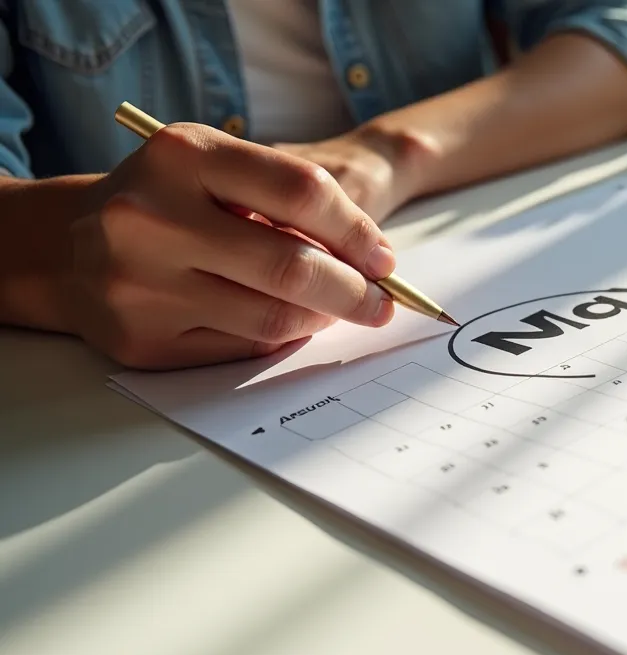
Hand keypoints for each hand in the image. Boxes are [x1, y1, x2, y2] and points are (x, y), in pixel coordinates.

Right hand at [63, 122, 396, 369]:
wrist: (66, 245)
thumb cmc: (168, 198)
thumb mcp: (215, 167)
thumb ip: (287, 199)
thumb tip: (372, 261)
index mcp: (181, 157)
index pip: (301, 191)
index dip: (356, 231)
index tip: (382, 258)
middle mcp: (151, 218)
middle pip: (292, 266)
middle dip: (354, 290)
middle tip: (381, 302)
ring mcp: (139, 285)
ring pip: (273, 318)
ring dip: (320, 318)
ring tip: (333, 308)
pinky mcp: (140, 340)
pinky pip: (243, 349)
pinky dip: (279, 338)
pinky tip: (286, 322)